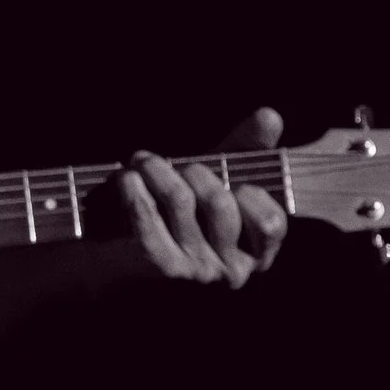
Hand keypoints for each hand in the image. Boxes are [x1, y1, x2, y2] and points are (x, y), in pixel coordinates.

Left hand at [117, 106, 288, 288]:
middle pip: (219, 202)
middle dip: (193, 170)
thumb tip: (270, 116)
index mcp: (255, 254)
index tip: (232, 181)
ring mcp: (196, 272)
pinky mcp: (159, 269)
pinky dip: (136, 193)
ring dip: (157, 170)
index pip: (270, 223)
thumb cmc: (180, 214)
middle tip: (168, 161)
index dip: (252, 194)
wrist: (119, 256)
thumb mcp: (218, 180)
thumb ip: (247, 150)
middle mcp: (231, 271)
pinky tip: (127, 178)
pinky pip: (148, 221)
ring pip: (181, 201)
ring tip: (142, 161)